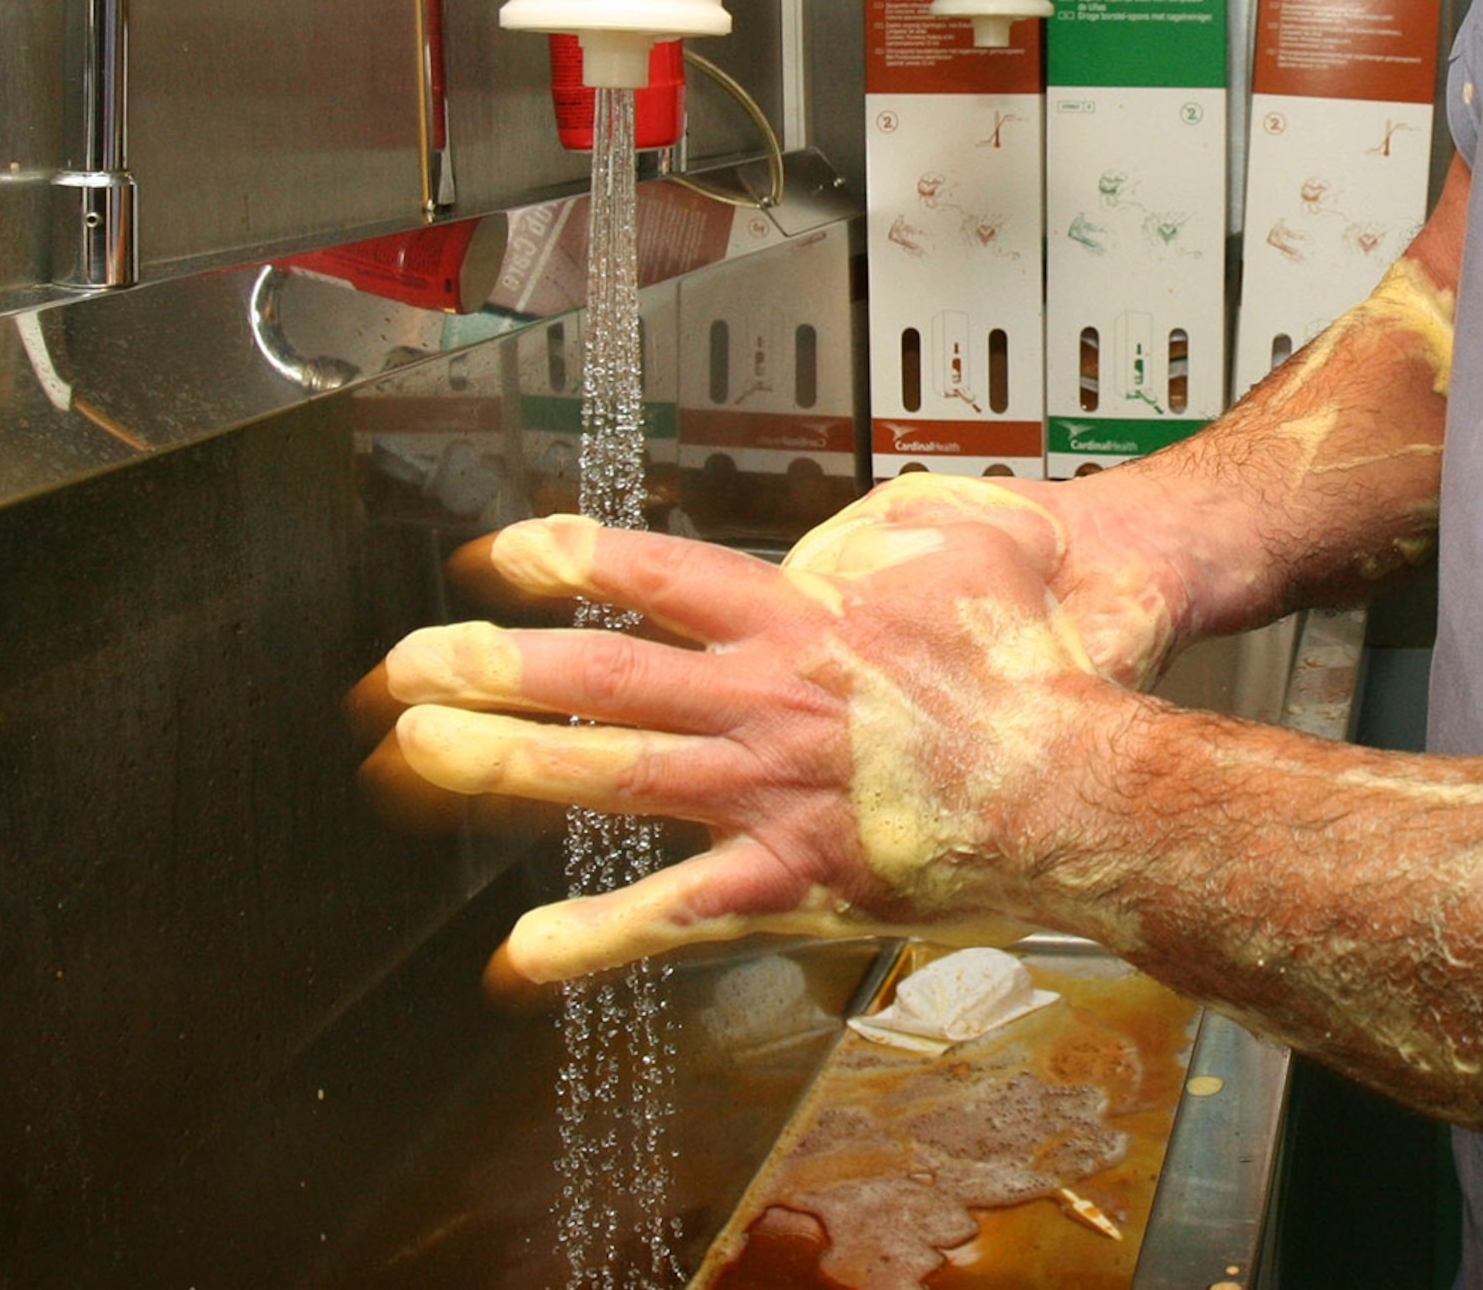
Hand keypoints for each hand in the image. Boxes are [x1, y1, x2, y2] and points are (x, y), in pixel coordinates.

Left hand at [378, 492, 1130, 986]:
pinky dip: (592, 936)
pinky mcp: (788, 883)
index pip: (660, 576)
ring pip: (611, 774)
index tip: (501, 555)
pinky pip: (671, 913)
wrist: (1077, 789)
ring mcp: (768, 795)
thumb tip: (859, 529)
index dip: (570, 559)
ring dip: (504, 764)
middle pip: (603, 674)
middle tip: (405, 663)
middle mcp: (767, 702)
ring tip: (415, 758)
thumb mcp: (977, 552)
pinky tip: (520, 953)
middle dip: (493, 665)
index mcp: (804, 621)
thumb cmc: (1037, 675)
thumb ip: (902, 532)